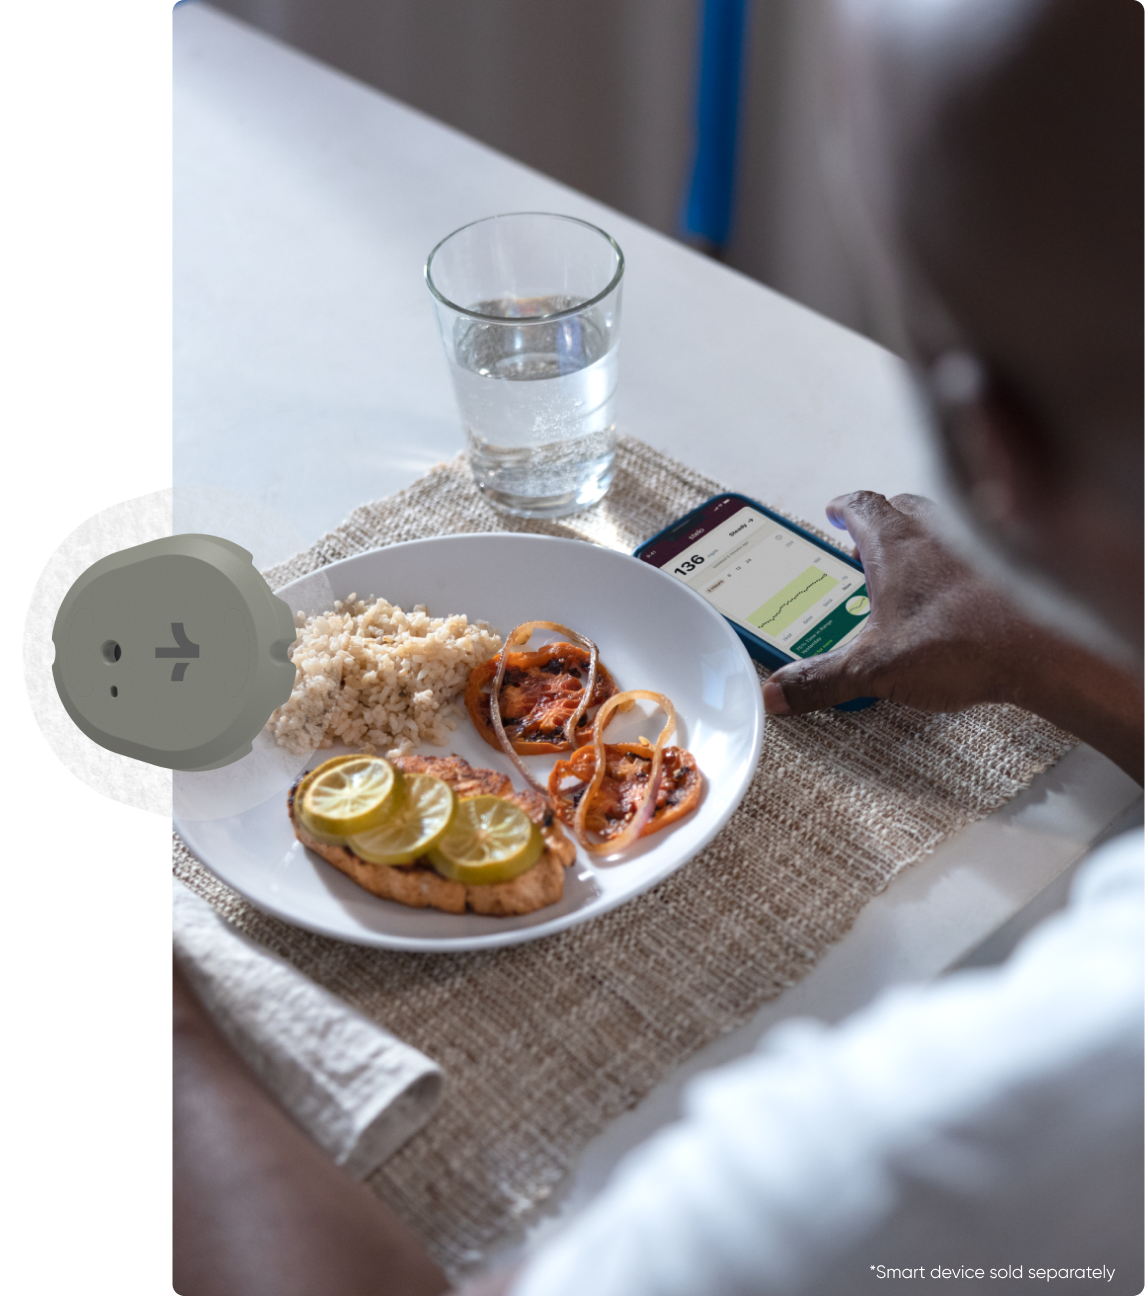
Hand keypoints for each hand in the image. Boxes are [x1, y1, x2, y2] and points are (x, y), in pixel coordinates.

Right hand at [762, 492, 1144, 785]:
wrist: (1044, 650)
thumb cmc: (965, 643)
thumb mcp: (873, 668)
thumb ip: (820, 680)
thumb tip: (777, 690)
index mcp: (896, 544)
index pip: (861, 505)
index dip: (843, 508)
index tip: (834, 511)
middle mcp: (936, 533)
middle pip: (902, 508)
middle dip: (881, 523)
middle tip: (865, 545)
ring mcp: (976, 547)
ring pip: (941, 526)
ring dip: (921, 539)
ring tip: (909, 570)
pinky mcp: (1009, 568)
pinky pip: (978, 549)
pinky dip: (961, 560)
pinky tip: (960, 591)